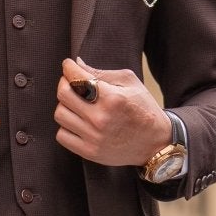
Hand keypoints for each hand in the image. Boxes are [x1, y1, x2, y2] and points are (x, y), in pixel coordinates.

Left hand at [55, 57, 172, 166]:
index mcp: (112, 98)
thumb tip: (77, 64)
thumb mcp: (130, 83)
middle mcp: (100, 118)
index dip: (69, 67)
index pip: (76, 77)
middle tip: (71, 82)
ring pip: (60, 114)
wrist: (155, 143)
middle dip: (65, 83)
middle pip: (63, 94)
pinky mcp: (89, 152)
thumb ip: (102, 73)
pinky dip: (66, 126)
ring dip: (65, 105)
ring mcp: (93, 137)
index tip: (69, 65)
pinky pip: (62, 135)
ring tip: (77, 104)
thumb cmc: (143, 108)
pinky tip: (78, 122)